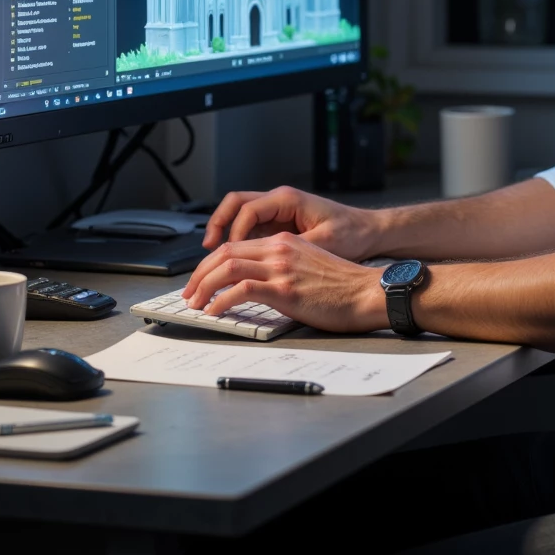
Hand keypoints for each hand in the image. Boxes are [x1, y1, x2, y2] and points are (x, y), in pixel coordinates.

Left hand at [182, 233, 384, 331]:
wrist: (366, 292)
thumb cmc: (342, 286)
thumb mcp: (308, 265)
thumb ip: (283, 267)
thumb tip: (256, 285)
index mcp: (284, 242)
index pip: (235, 245)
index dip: (211, 263)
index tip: (201, 280)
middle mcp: (279, 249)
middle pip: (225, 253)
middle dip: (199, 274)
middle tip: (188, 294)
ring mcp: (281, 268)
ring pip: (227, 268)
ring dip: (204, 286)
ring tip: (195, 304)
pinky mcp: (284, 289)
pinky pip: (241, 290)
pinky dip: (221, 301)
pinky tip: (214, 312)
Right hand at [201, 186, 377, 260]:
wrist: (370, 230)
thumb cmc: (352, 233)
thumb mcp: (325, 242)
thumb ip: (295, 249)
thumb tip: (270, 261)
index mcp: (288, 199)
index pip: (248, 209)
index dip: (233, 231)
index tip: (225, 252)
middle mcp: (279, 201)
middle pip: (235, 204)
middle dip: (218, 225)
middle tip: (206, 250)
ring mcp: (278, 212)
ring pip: (239, 216)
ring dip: (224, 233)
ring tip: (212, 258)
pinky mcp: (279, 225)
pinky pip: (250, 229)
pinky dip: (238, 242)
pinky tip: (233, 263)